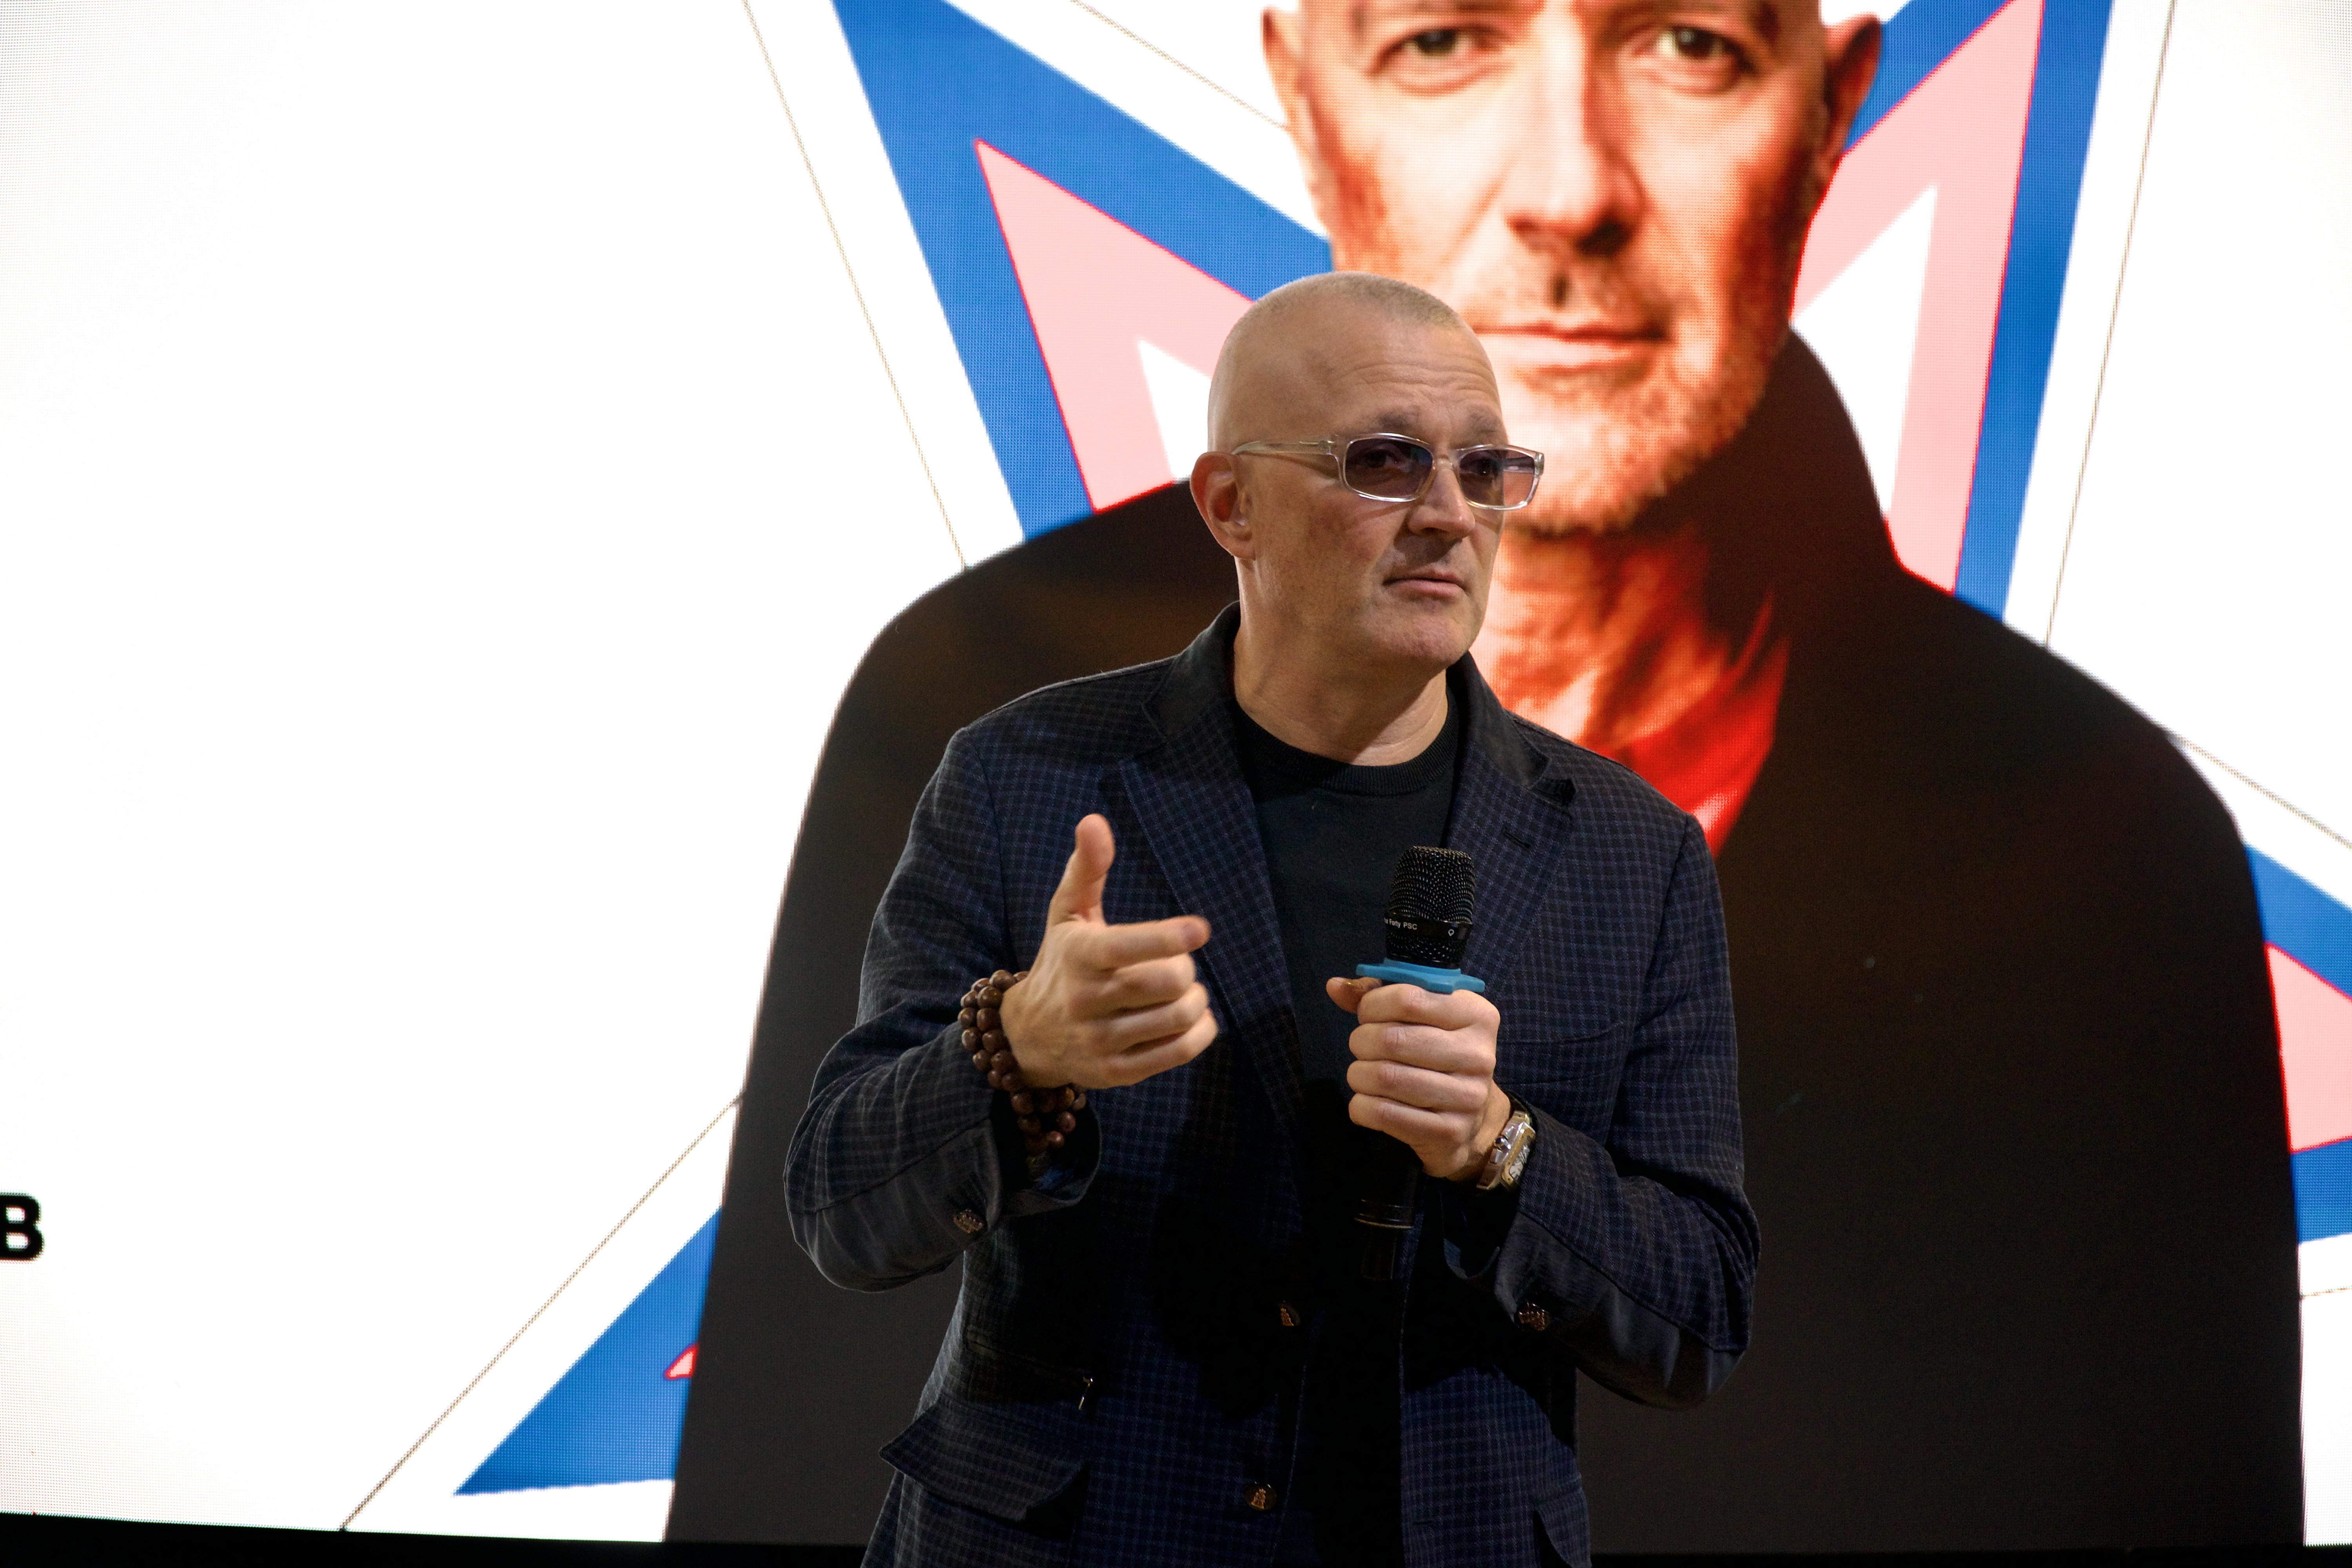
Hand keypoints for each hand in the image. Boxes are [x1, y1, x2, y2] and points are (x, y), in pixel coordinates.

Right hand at [998, 814, 1217, 1088]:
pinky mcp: (1116, 1073)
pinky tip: (1194, 1018)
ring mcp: (1101, 1041)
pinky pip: (1177, 1053)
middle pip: (1166, 983)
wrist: (1028, 1033)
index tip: (1199, 928)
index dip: (1168, 937)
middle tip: (1180, 962)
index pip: (1128, 947)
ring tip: (1185, 990)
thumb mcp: (1067, 913)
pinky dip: (1200, 1032)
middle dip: (1186, 968)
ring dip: (1196, 1000)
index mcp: (1079, 957)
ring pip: (1176, 1018)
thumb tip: (1094, 821)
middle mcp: (1086, 1002)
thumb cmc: (1062, 961)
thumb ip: (1086, 867)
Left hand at [1329, 975, 1510, 1180]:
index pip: (1407, 999)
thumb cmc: (1437, 1057)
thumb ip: (1378, 997)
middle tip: (1362, 1048)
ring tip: (1363, 1074)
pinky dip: (1362, 1106)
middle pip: (1391, 1039)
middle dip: (1361, 1041)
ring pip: (1385, 1077)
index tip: (1367, 1015)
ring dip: (1359, 1074)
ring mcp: (1467, 1097)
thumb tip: (1334, 986)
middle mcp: (1478, 1055)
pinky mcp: (1449, 1132)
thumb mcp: (1420, 1019)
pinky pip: (1384, 1114)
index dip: (1372, 1005)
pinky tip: (1368, 1101)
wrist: (1471, 1120)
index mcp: (1476, 1015)